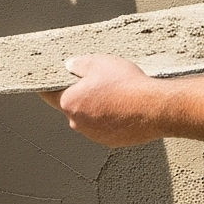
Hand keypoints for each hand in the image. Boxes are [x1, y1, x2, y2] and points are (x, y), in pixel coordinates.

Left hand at [45, 54, 167, 145]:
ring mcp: (95, 135)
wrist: (156, 108)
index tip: (47, 81)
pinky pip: (105, 127)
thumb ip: (78, 64)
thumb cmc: (126, 85)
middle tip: (96, 82)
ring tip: (115, 95)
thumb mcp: (98, 62)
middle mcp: (78, 123)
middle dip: (79, 95)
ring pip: (89, 118)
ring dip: (96, 108)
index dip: (48, 86)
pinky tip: (124, 107)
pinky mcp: (112, 141)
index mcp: (69, 103)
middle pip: (71, 106)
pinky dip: (110, 119)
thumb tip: (70, 66)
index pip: (48, 94)